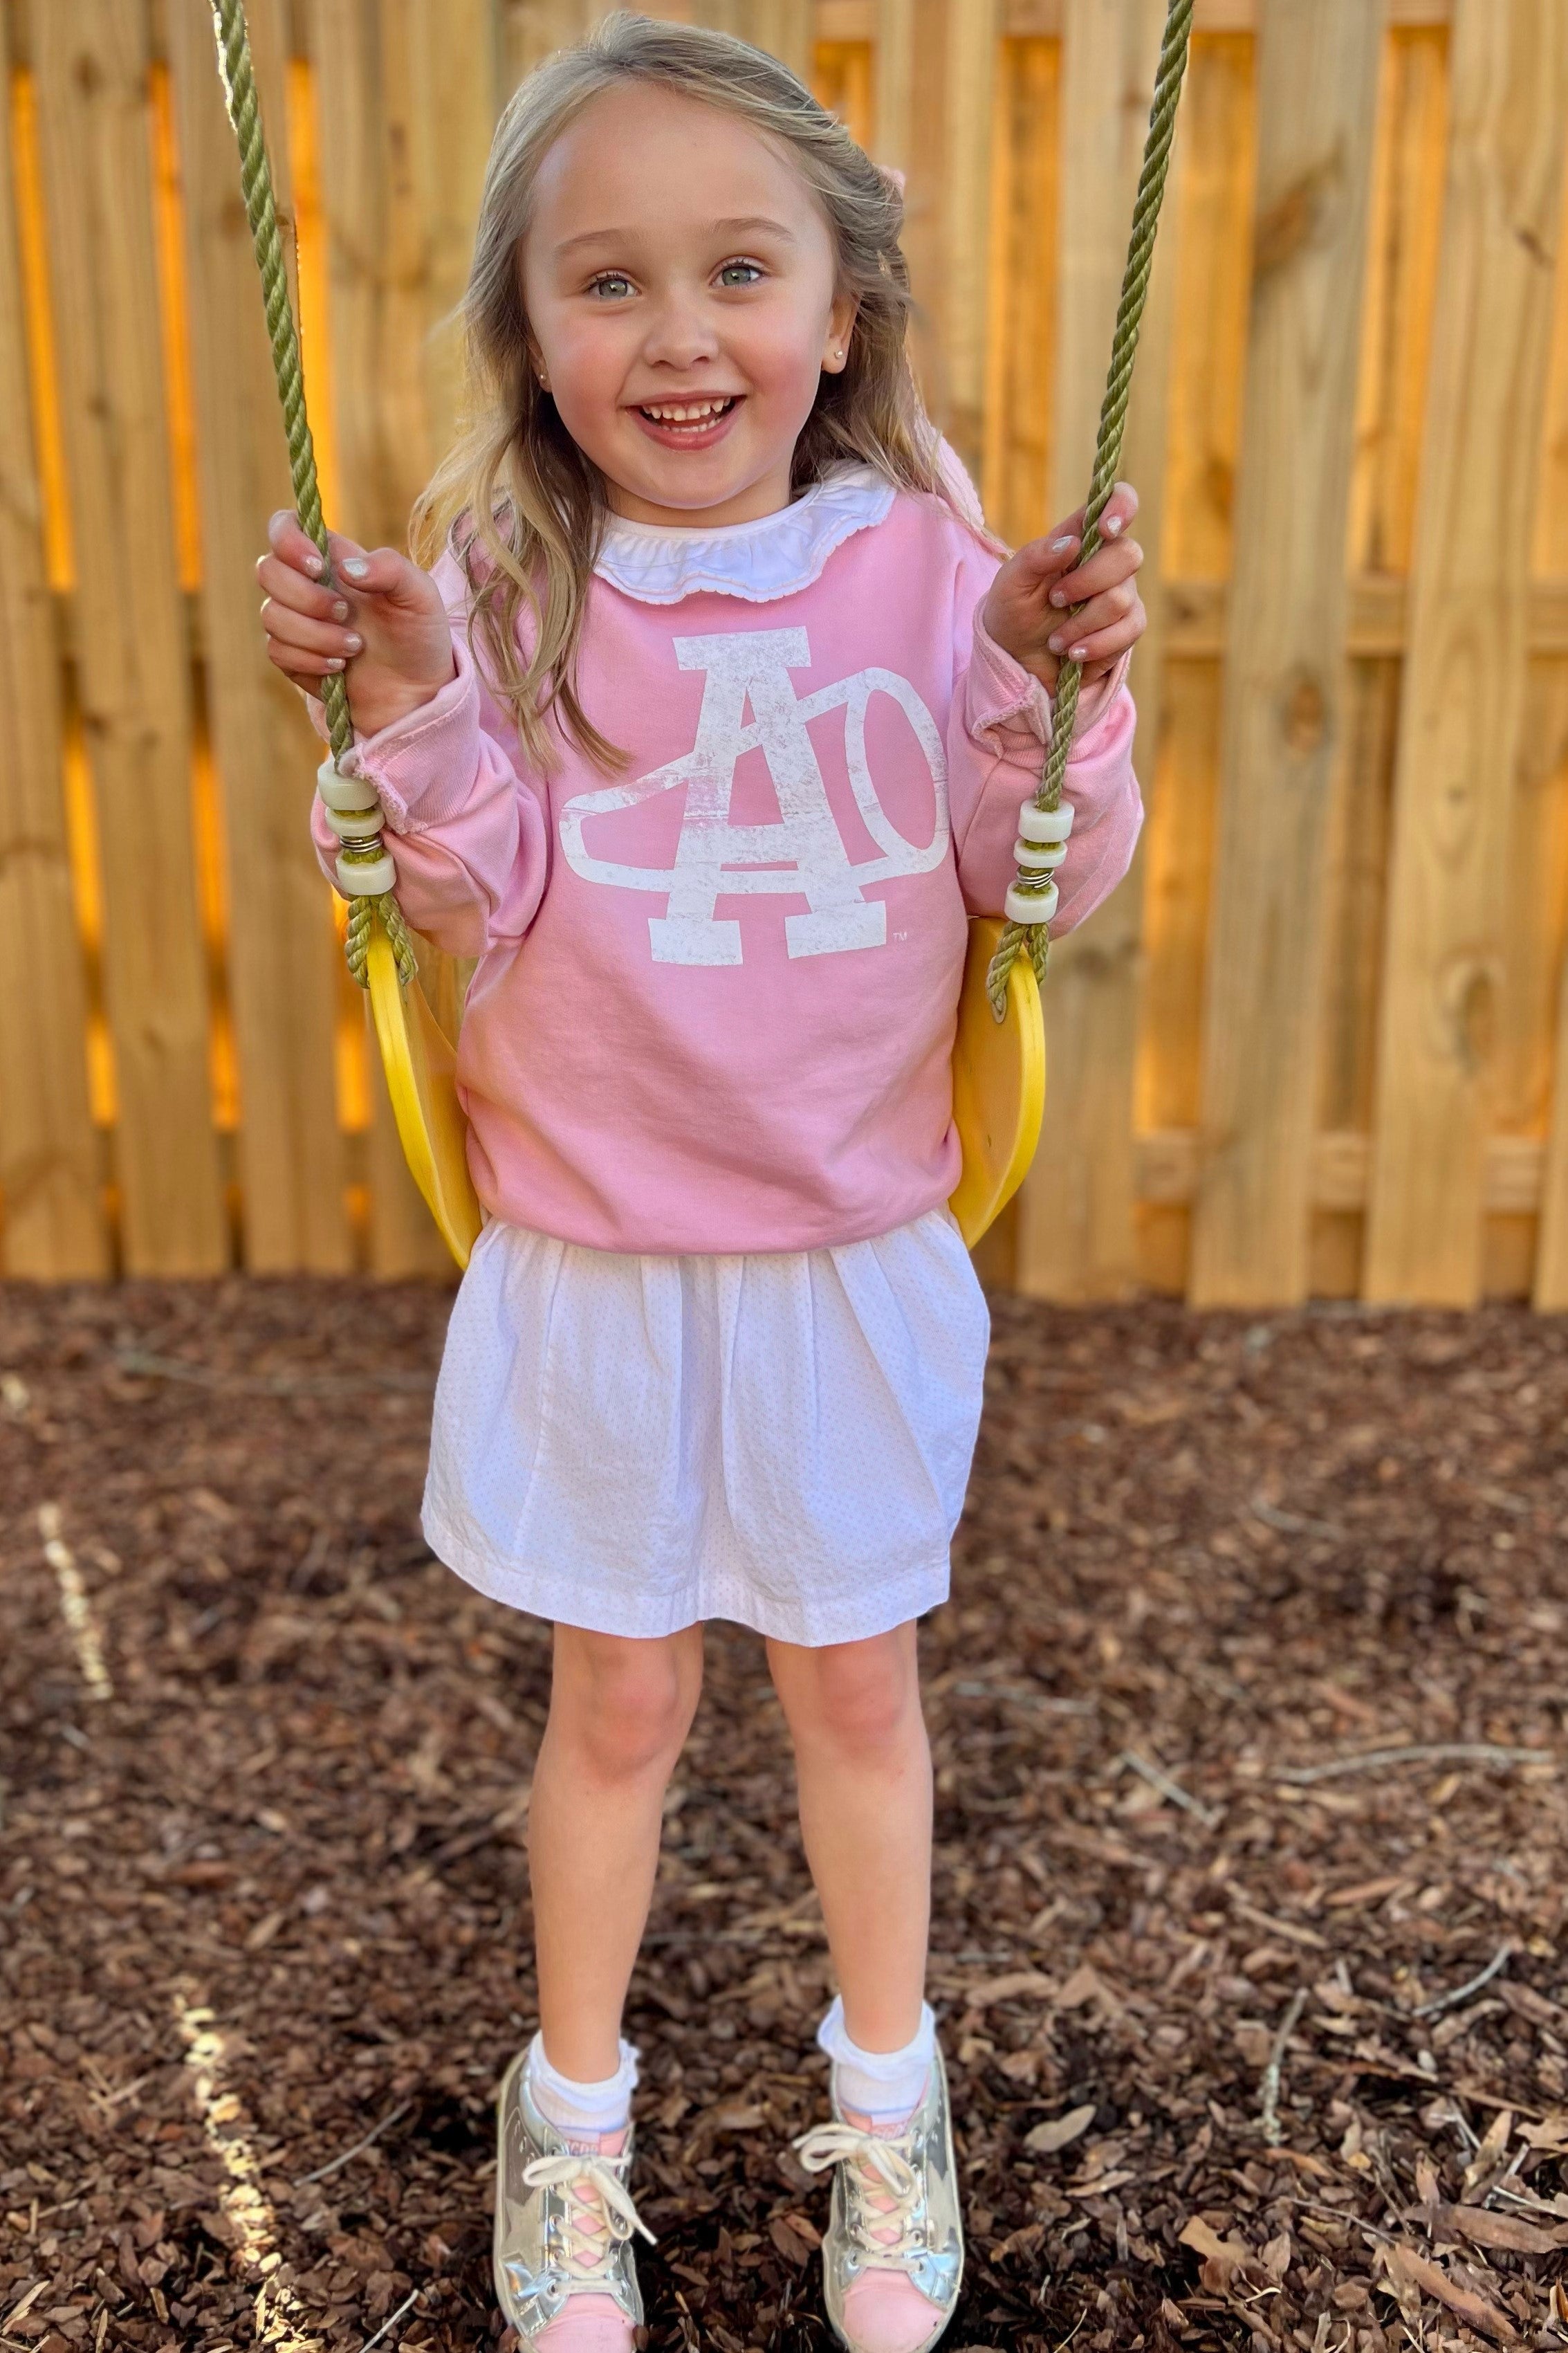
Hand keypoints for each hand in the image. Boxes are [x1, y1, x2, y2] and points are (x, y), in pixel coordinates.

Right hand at [257, 511, 455, 738]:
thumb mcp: (419, 595)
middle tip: (346, 614)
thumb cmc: (418, 635)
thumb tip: (346, 568)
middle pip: (267, 571)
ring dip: (314, 634)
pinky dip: (310, 660)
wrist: (416, 690)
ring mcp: (295, 621)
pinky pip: (278, 651)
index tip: (319, 567)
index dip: (289, 540)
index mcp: (333, 558)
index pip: (285, 527)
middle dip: (306, 597)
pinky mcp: (291, 656)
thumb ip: (390, 568)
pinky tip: (339, 666)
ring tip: (354, 647)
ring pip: (271, 616)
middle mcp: (306, 585)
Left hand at [981, 481, 1144, 696]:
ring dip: (1082, 624)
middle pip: (1128, 554)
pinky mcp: (1127, 627)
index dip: (1120, 506)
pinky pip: (1129, 630)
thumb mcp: (1010, 583)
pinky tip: (1074, 653)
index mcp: (1081, 537)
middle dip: (1088, 582)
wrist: (1018, 663)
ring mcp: (1122, 594)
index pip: (1118, 502)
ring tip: (1056, 639)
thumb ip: (1036, 556)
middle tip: (1055, 599)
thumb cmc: (1013, 614)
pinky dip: (1097, 644)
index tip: (1105, 529)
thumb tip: (1073, 544)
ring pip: (1122, 599)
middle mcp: (1107, 561)